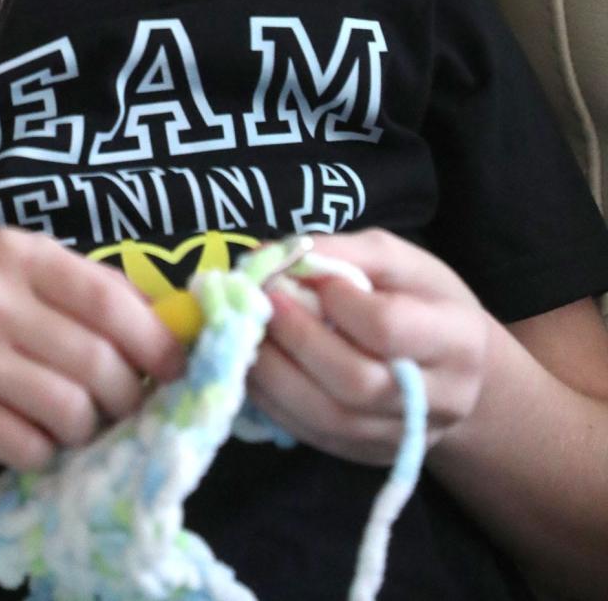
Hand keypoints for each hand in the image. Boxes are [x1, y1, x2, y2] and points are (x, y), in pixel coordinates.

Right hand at [0, 228, 186, 470]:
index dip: (152, 338)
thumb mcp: (10, 264)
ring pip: (68, 408)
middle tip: (127, 406)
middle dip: (127, 395)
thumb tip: (159, 321)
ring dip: (87, 427)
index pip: (106, 299)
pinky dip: (45, 451)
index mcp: (17, 253)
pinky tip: (35, 438)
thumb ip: (77, 284)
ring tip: (78, 423)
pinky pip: (26, 443)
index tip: (176, 366)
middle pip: (95, 360)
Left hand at [247, 229, 490, 464]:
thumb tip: (273, 254)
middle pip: (356, 383)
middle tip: (263, 303)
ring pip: (330, 418)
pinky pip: (314, 436)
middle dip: (298, 339)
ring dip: (275, 375)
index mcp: (456, 340)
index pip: (388, 328)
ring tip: (249, 333)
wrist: (456, 367)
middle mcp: (439, 400)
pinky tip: (255, 367)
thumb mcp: (399, 260)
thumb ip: (343, 251)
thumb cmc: (425, 300)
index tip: (308, 274)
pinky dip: (274, 401)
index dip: (339, 301)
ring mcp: (404, 437)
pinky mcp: (369, 455)